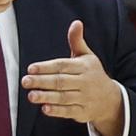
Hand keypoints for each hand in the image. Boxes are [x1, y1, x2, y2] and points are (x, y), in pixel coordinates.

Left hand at [22, 20, 123, 135]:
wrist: (111, 100)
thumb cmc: (93, 74)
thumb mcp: (87, 57)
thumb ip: (77, 41)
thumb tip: (76, 22)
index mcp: (84, 66)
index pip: (62, 66)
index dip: (46, 67)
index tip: (30, 68)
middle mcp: (85, 82)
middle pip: (61, 81)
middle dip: (42, 82)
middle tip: (25, 81)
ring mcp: (85, 98)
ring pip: (64, 97)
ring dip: (47, 96)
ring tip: (31, 96)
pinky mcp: (84, 112)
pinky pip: (69, 111)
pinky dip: (57, 111)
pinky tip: (44, 108)